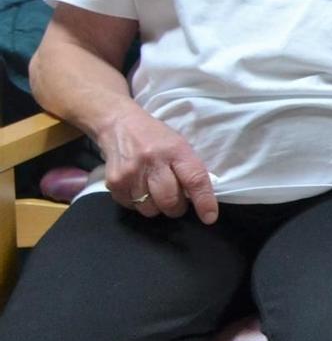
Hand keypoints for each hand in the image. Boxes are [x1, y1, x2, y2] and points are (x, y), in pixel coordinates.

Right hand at [99, 104, 217, 223]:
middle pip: (170, 200)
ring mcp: (131, 173)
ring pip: (150, 208)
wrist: (119, 123)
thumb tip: (197, 198)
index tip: (209, 217)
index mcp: (176, 150)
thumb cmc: (156, 137)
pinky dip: (138, 204)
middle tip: (176, 203)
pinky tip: (139, 189)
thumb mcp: (178, 145)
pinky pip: (131, 207)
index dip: (204, 201)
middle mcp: (153, 161)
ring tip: (155, 192)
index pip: (194, 180)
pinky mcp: (114, 182)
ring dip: (156, 207)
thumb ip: (188, 169)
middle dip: (176, 208)